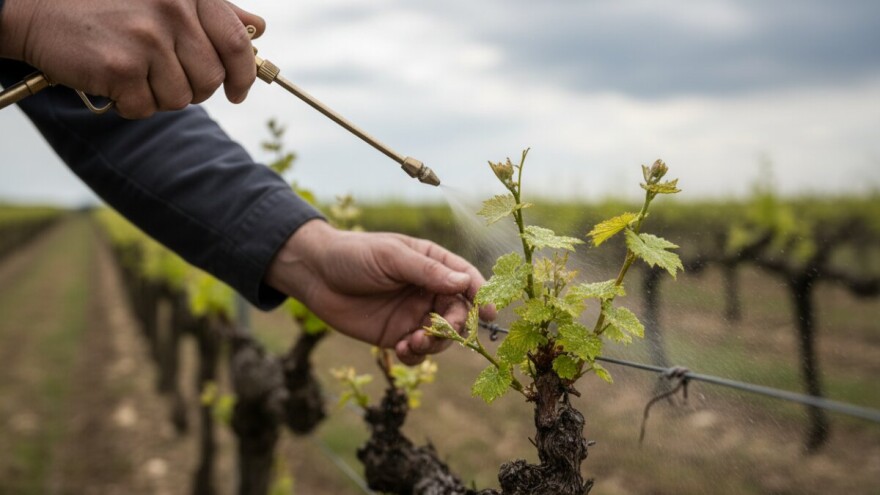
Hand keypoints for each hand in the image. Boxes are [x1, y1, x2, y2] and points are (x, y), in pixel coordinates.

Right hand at [0, 0, 264, 117]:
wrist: (36, 8)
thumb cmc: (107, 4)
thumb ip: (214, 12)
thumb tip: (259, 27)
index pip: (238, 44)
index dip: (243, 75)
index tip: (237, 91)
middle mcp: (173, 12)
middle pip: (211, 79)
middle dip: (193, 88)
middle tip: (165, 77)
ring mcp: (147, 40)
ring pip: (181, 98)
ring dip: (160, 96)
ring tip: (134, 72)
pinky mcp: (121, 68)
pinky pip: (146, 109)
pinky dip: (131, 105)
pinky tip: (114, 82)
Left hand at [265, 220, 496, 364]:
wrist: (314, 274)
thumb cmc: (354, 255)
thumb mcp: (391, 257)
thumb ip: (426, 272)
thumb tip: (464, 284)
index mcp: (432, 264)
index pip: (467, 279)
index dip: (483, 295)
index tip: (491, 313)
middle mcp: (428, 290)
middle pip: (459, 313)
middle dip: (455, 326)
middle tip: (437, 331)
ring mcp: (413, 314)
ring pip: (441, 337)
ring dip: (434, 344)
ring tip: (410, 342)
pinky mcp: (395, 335)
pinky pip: (417, 352)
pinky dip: (415, 356)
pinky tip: (399, 349)